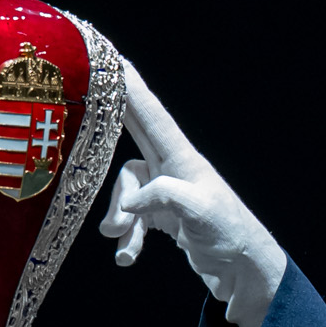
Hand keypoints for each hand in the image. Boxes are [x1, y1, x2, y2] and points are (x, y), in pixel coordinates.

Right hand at [99, 59, 287, 326]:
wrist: (244, 271)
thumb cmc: (231, 235)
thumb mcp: (200, 212)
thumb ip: (164, 197)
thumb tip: (129, 204)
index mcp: (181, 157)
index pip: (149, 111)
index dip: (128, 83)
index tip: (107, 55)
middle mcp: (171, 167)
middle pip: (129, 141)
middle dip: (107, 136)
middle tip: (81, 112)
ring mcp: (165, 191)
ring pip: (125, 191)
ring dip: (118, 216)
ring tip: (120, 239)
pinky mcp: (162, 216)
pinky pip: (132, 218)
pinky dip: (128, 237)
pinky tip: (129, 256)